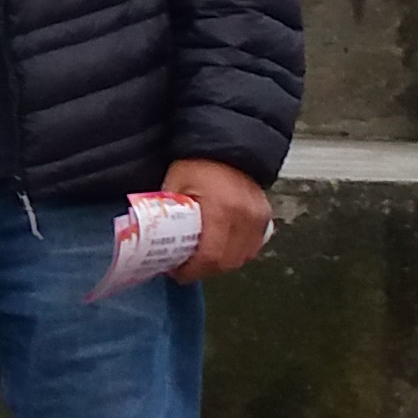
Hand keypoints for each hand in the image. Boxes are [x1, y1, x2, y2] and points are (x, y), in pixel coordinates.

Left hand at [160, 157, 274, 279]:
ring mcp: (259, 218)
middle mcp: (245, 217)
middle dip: (204, 271)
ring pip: (242, 258)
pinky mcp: (265, 217)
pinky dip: (237, 254)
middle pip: (227, 262)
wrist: (227, 145)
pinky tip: (220, 250)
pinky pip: (253, 247)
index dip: (192, 271)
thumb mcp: (174, 183)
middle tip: (185, 268)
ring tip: (201, 260)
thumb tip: (152, 239)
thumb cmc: (197, 162)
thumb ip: (167, 211)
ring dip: (221, 265)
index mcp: (221, 209)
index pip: (210, 256)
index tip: (177, 273)